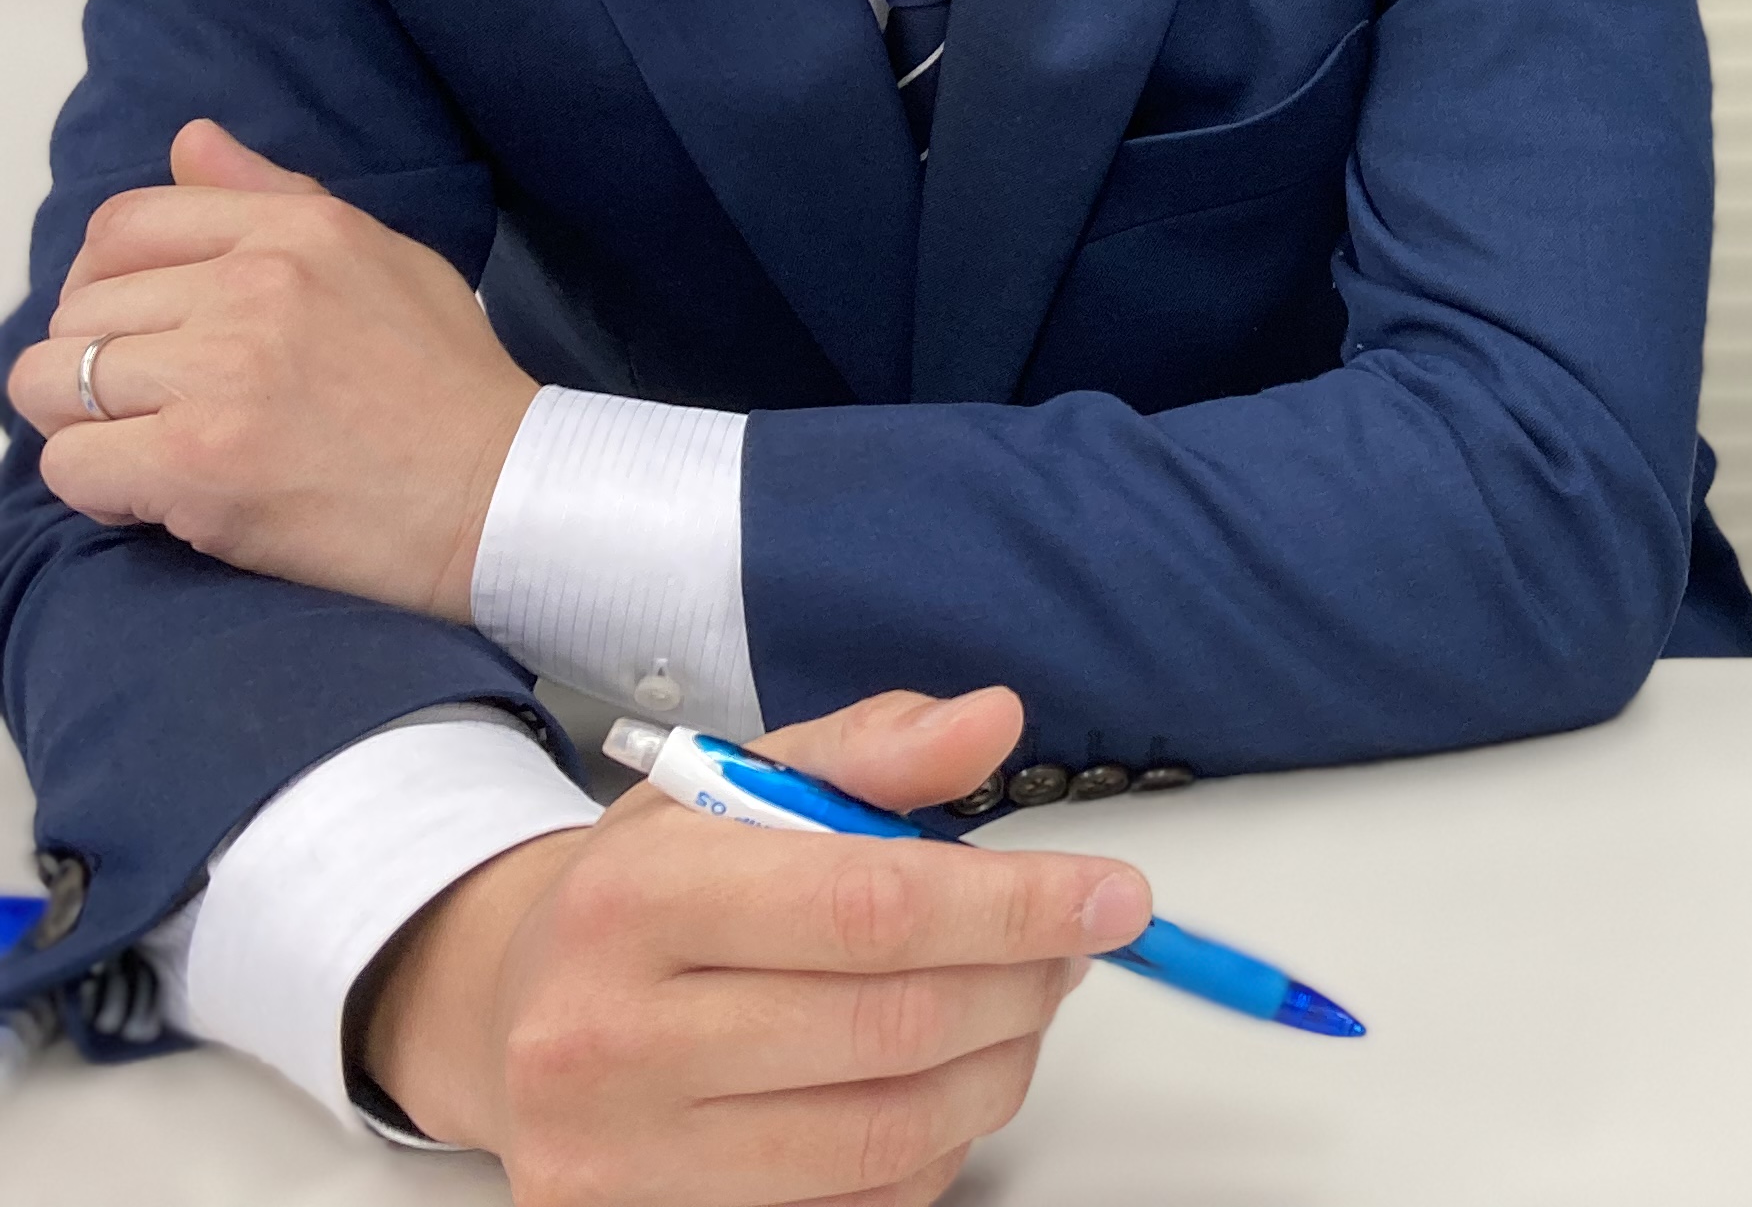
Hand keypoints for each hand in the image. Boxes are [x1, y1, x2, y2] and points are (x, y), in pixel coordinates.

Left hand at [6, 118, 536, 621]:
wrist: (497, 492)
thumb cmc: (447, 382)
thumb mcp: (384, 256)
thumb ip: (277, 198)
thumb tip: (190, 140)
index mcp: (298, 231)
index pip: (122, 226)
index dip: (103, 281)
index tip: (141, 329)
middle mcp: (252, 287)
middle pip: (77, 310)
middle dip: (98, 362)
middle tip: (160, 403)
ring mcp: (220, 375)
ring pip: (52, 382)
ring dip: (86, 423)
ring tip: (147, 446)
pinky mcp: (196, 463)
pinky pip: (70, 462)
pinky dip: (99, 486)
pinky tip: (157, 493)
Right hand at [362, 685, 1146, 1203]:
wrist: (509, 1012)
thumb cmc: (648, 894)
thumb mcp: (739, 784)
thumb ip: (875, 750)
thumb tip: (991, 721)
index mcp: (632, 900)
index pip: (871, 908)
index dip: (1017, 907)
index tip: (1114, 898)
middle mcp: (605, 1038)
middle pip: (892, 1029)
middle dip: (1023, 987)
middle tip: (1071, 950)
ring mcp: (619, 1158)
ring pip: (888, 1135)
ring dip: (995, 1070)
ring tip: (1015, 1010)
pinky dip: (931, 1149)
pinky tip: (935, 1083)